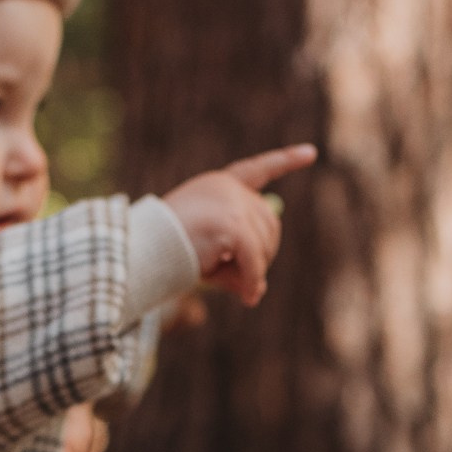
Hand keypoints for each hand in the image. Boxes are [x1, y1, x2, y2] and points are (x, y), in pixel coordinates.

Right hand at [163, 143, 316, 307]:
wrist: (140, 250)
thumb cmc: (165, 254)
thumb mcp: (205, 253)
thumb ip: (233, 262)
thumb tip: (259, 290)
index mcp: (219, 184)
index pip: (258, 169)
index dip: (285, 162)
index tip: (310, 153)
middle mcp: (228, 187)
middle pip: (269, 223)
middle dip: (261, 256)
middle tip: (242, 281)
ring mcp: (231, 203)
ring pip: (264, 245)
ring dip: (252, 271)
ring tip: (221, 281)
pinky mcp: (232, 224)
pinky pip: (255, 262)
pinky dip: (252, 282)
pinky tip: (247, 297)